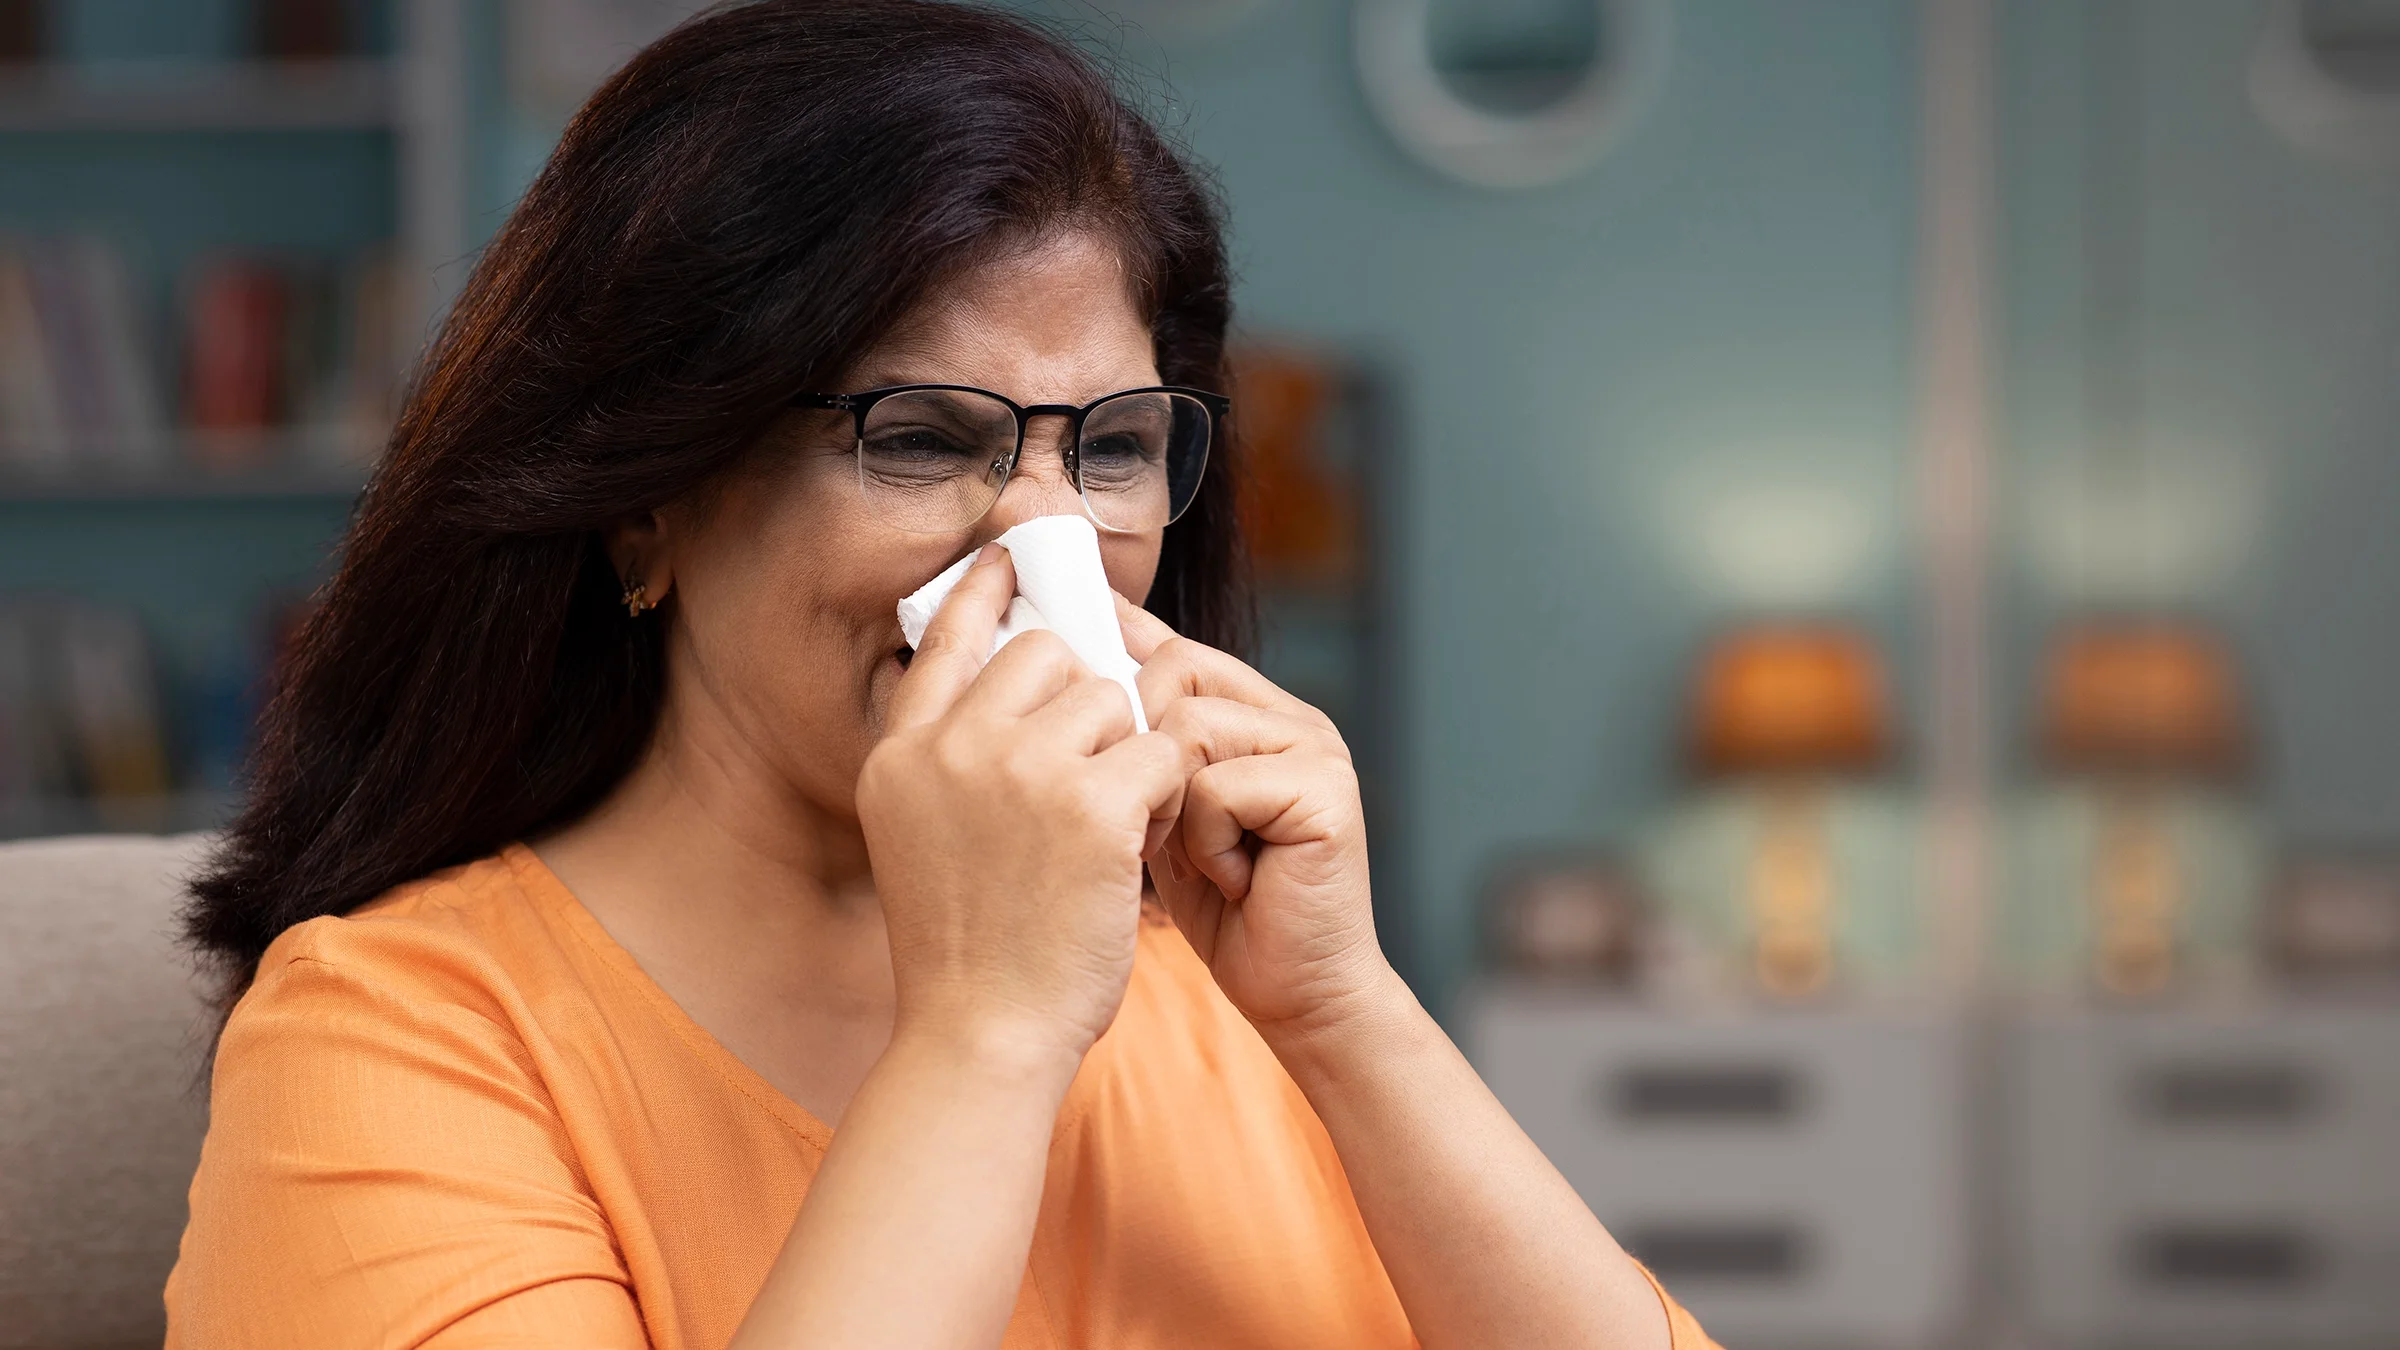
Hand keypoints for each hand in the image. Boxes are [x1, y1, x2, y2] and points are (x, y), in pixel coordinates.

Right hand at [857, 548, 1189, 1069]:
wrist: (981, 1037)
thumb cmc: (967, 955)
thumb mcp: (921, 839)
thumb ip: (950, 762)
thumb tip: (1014, 688)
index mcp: (900, 755)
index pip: (949, 638)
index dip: (984, 591)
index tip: (1009, 556)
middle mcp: (951, 747)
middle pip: (1049, 657)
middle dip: (1087, 707)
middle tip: (1089, 783)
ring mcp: (1019, 769)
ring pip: (1113, 700)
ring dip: (1129, 754)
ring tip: (1110, 829)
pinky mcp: (1090, 804)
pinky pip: (1158, 755)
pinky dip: (1163, 799)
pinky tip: (1136, 851)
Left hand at [1117, 598, 1394, 1038]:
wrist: (1296, 994)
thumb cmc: (1223, 911)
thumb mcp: (1163, 814)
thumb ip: (1142, 748)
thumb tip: (1074, 672)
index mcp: (1257, 712)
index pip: (1172, 649)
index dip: (1117, 676)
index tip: (1079, 721)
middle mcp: (1291, 717)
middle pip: (1172, 672)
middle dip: (1139, 754)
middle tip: (1161, 831)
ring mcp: (1316, 747)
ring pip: (1188, 728)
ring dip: (1174, 810)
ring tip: (1204, 861)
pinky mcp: (1326, 790)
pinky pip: (1218, 786)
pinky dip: (1208, 844)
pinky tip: (1237, 881)